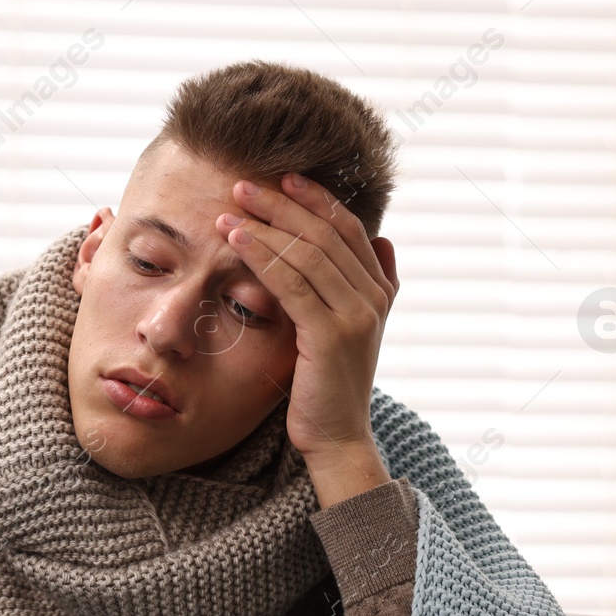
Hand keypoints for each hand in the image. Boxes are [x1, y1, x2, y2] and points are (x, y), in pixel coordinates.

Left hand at [214, 173, 400, 506]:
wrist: (337, 439)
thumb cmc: (329, 385)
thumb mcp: (350, 330)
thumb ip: (365, 286)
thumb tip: (383, 240)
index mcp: (379, 291)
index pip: (349, 228)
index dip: (316, 198)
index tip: (283, 176)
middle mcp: (373, 298)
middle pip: (326, 233)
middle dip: (283, 204)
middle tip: (244, 184)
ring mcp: (355, 316)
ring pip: (308, 252)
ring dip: (265, 224)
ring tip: (231, 206)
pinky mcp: (330, 336)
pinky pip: (291, 283)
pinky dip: (261, 255)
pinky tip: (236, 239)